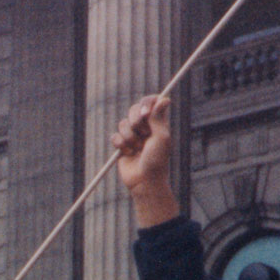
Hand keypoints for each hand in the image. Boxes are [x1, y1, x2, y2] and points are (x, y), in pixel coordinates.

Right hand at [112, 95, 178, 225]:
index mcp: (158, 121)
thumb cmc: (157, 160)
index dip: (147, 103)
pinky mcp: (121, 145)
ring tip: (137, 148)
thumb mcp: (161, 137)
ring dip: (130, 137)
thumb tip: (165, 98)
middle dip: (136, 120)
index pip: (152, 101)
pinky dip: (121, 145)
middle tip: (143, 132)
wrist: (144, 181)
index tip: (146, 112)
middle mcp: (145, 126)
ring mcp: (133, 135)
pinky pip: (115, 136)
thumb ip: (159, 118)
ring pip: (123, 123)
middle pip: (134, 109)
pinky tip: (128, 154)